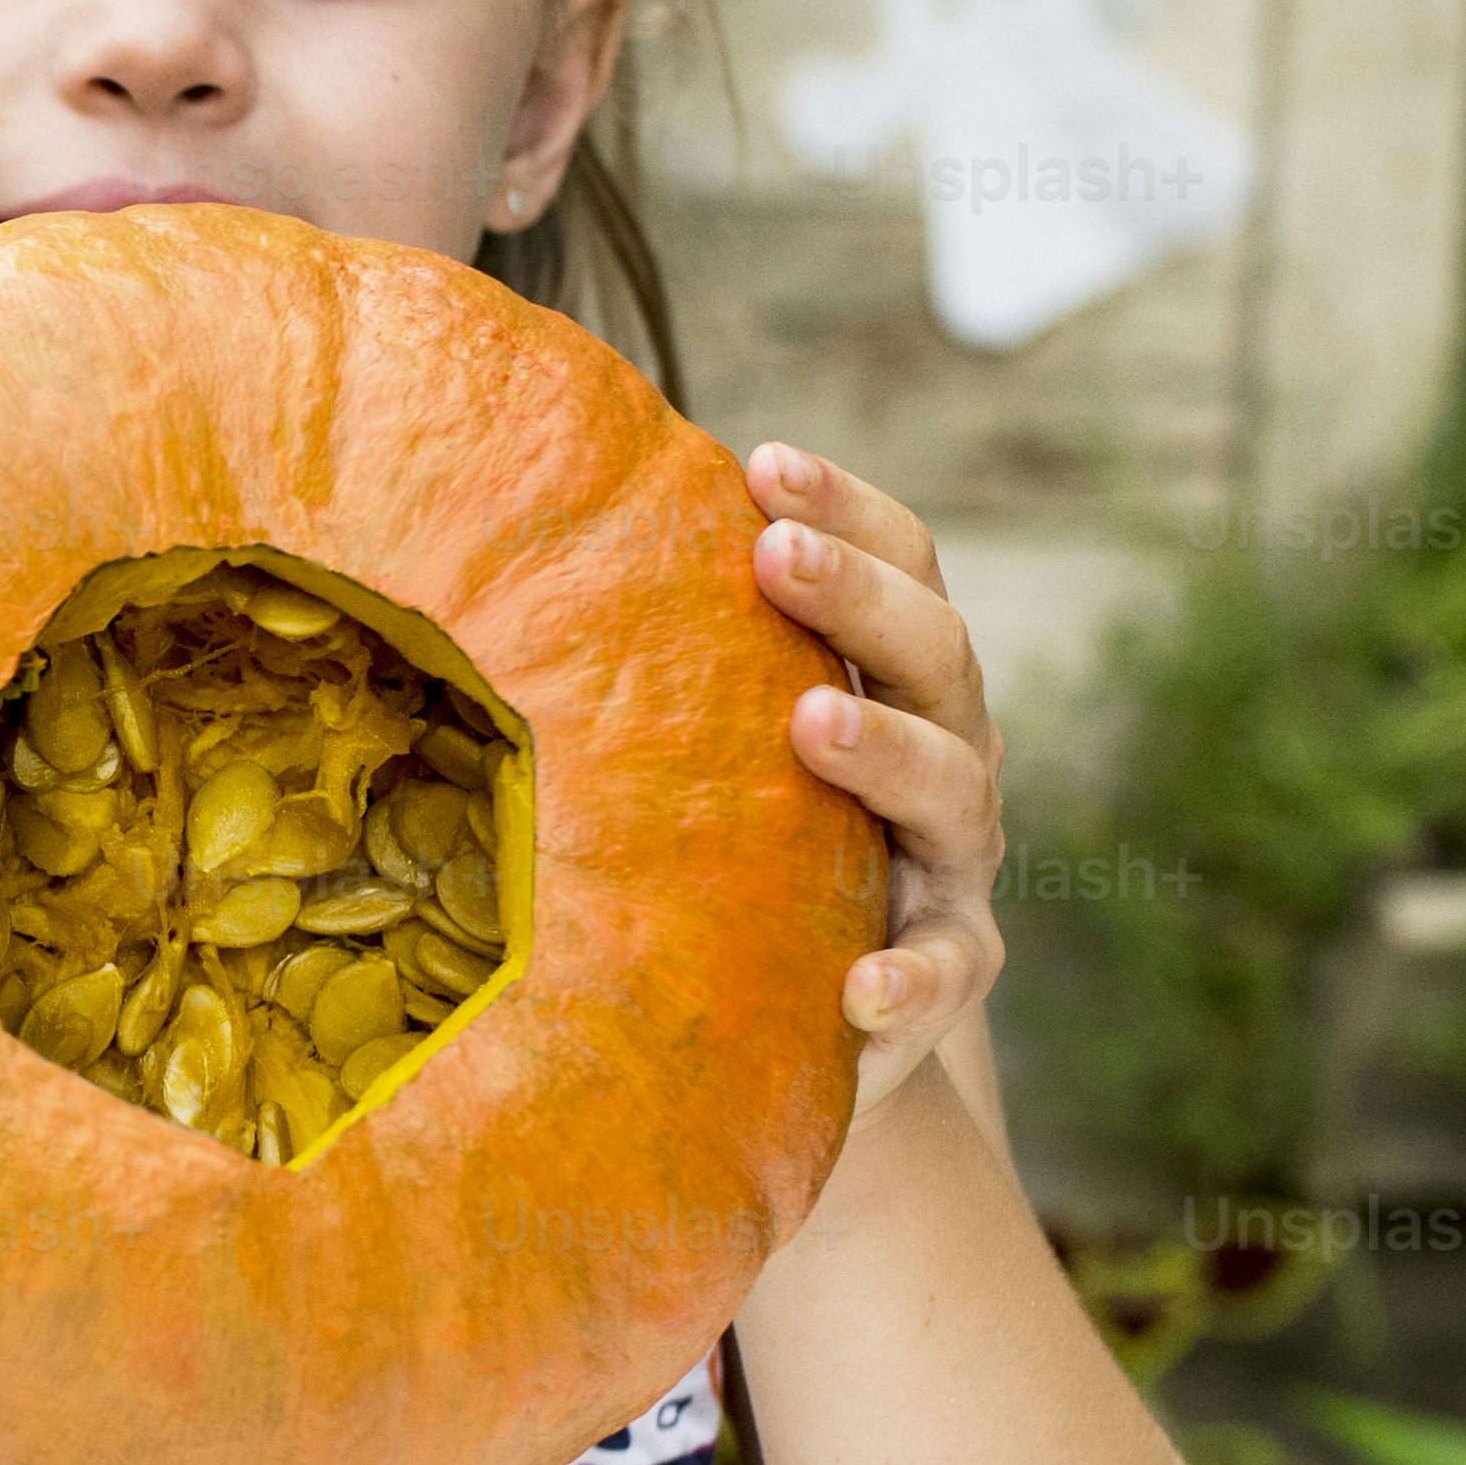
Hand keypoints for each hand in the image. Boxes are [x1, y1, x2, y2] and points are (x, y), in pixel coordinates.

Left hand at [745, 441, 1006, 1114]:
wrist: (825, 1003)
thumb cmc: (755, 834)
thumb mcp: (728, 744)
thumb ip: (684, 663)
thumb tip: (510, 542)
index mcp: (900, 677)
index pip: (900, 564)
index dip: (845, 509)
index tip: (763, 461)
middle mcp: (947, 749)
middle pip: (932, 652)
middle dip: (856, 596)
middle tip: (773, 556)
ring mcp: (955, 861)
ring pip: (950, 788)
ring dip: (886, 749)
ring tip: (813, 720)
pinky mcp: (949, 969)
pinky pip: (945, 972)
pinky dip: (909, 980)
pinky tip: (860, 994)